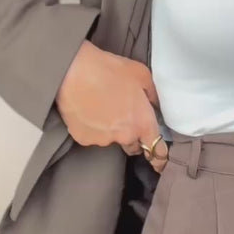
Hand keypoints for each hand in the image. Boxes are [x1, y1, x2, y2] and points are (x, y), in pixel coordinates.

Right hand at [55, 41, 168, 174]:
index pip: (157, 151)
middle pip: (133, 146)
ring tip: (100, 107)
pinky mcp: (83, 138)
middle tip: (122, 116)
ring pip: (111, 139)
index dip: (160, 159)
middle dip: (132, 137)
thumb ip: (153, 95)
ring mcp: (103, 140)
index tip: (159, 164)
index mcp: (142, 123)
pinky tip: (87, 110)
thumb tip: (155, 106)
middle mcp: (125, 136)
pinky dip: (91, 127)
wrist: (73, 70)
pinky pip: (92, 136)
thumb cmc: (108, 69)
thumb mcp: (141, 74)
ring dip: (109, 129)